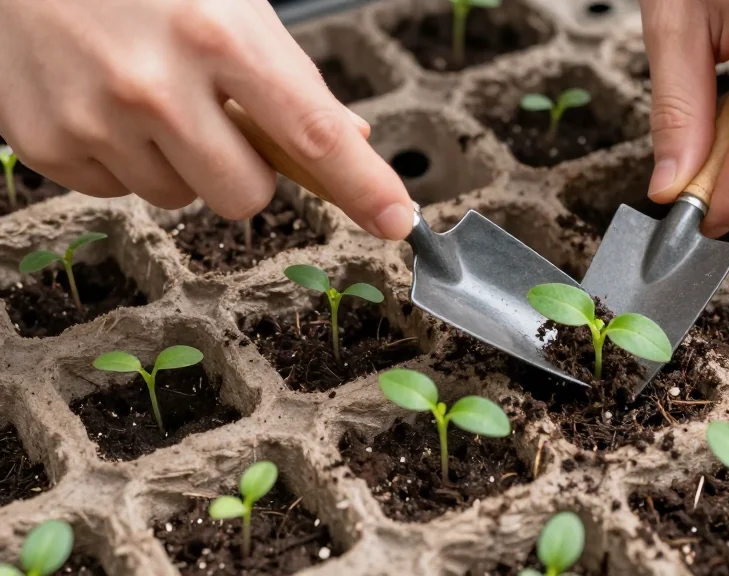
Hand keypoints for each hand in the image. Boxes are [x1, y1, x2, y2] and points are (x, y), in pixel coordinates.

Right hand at [0, 0, 414, 239]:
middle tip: (215, 119)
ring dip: (178, 162)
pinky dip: (123, 160)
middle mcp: (156, 83)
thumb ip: (290, 78)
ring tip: (146, 95)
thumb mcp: (230, 5)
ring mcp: (95, 117)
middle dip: (244, 172)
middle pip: (245, 197)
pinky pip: (120, 194)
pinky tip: (103, 102)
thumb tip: (351, 142)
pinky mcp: (47, 143)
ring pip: (180, 200)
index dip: (363, 186)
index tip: (396, 221)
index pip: (312, 133)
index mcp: (218, 35)